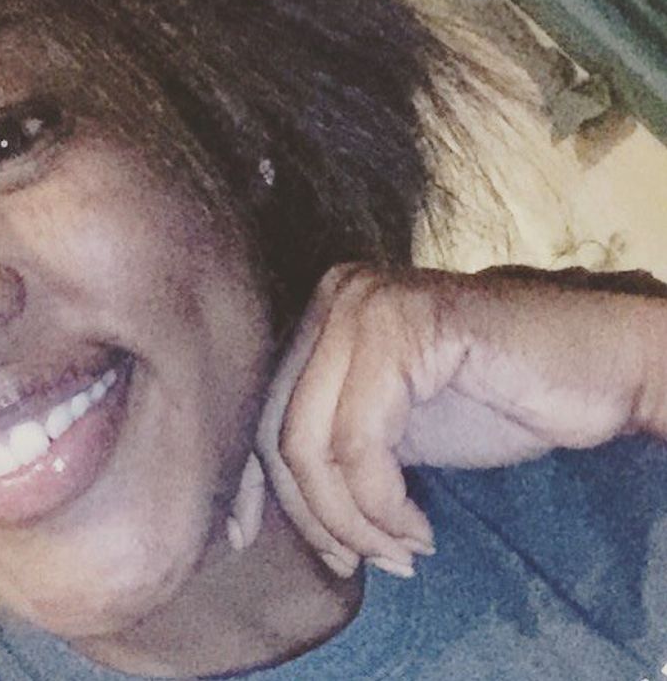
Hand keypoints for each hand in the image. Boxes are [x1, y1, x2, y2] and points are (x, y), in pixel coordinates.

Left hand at [228, 263, 666, 577]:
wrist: (597, 365)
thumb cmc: (496, 397)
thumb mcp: (390, 425)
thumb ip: (330, 443)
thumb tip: (258, 509)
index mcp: (322, 311)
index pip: (262, 407)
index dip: (260, 487)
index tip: (267, 544)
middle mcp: (334, 295)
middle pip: (279, 429)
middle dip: (314, 515)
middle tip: (359, 562)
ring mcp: (366, 304)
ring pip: (313, 443)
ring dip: (354, 521)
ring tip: (401, 551)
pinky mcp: (405, 328)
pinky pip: (361, 442)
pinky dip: (383, 505)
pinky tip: (420, 529)